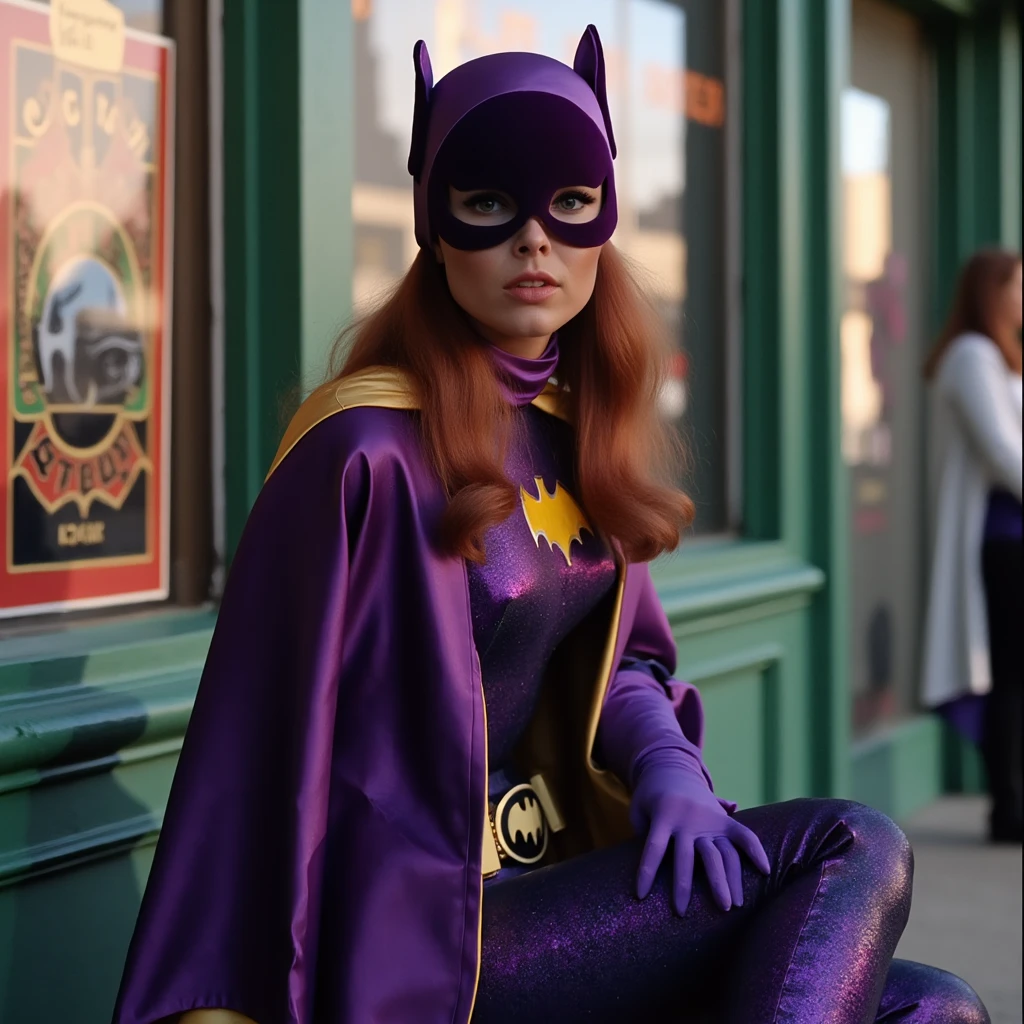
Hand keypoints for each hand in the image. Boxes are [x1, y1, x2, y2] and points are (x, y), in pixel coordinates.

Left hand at [630, 758, 769, 915]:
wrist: (670, 769)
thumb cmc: (650, 798)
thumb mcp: (639, 808)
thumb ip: (641, 829)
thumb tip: (648, 853)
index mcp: (662, 815)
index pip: (653, 847)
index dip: (646, 872)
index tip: (641, 896)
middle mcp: (686, 820)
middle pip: (687, 856)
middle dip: (684, 886)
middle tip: (682, 913)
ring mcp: (707, 820)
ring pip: (719, 852)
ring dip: (726, 880)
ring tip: (732, 907)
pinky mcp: (722, 819)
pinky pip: (742, 834)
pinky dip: (755, 850)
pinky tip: (766, 870)